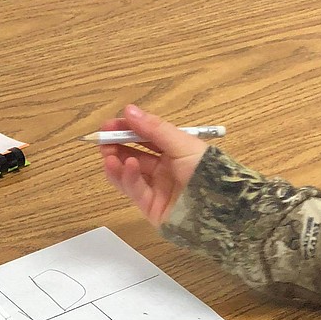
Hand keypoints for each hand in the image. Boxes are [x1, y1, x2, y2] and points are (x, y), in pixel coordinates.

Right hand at [98, 104, 206, 227]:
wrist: (218, 210)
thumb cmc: (206, 171)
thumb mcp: (183, 144)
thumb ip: (154, 129)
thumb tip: (128, 110)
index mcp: (175, 151)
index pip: (147, 137)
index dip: (128, 129)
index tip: (110, 124)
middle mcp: (165, 168)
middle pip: (134, 154)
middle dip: (117, 145)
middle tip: (102, 139)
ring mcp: (156, 188)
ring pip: (130, 173)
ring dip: (116, 162)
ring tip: (108, 153)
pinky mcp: (150, 207)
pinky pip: (134, 190)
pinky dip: (127, 177)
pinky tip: (125, 165)